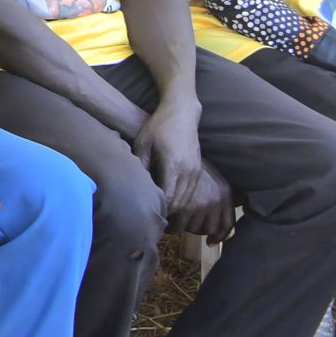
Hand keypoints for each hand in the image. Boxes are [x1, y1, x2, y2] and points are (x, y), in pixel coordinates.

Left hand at [134, 102, 232, 239]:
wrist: (181, 113)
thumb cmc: (158, 127)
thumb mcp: (143, 144)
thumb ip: (141, 165)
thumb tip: (136, 188)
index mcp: (174, 165)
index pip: (169, 197)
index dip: (159, 209)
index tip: (148, 216)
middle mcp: (188, 171)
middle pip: (180, 202)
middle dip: (168, 214)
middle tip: (154, 222)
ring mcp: (196, 171)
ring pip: (188, 200)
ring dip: (177, 210)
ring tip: (162, 217)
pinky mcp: (198, 170)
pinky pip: (191, 192)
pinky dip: (182, 201)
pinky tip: (171, 204)